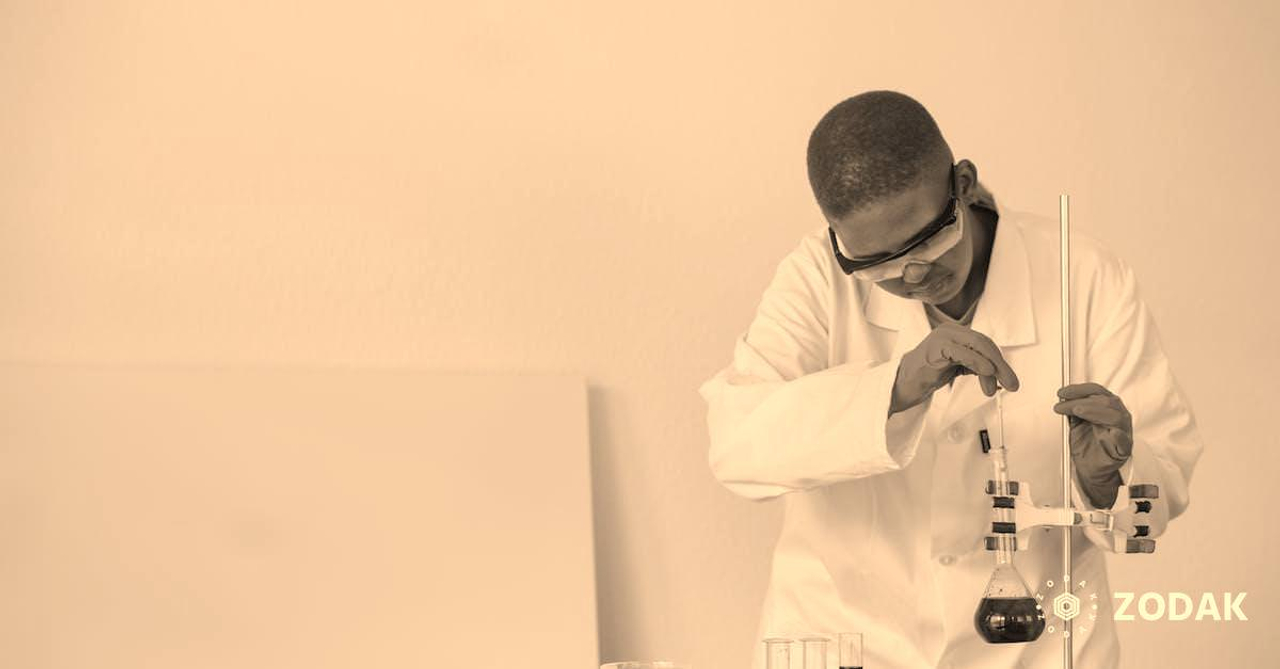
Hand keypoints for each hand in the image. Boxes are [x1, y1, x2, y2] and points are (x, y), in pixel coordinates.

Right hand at [891, 322, 1019, 413]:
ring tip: (996, 386)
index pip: (986, 344)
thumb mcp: (957, 367)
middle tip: (1012, 384)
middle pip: (985, 343)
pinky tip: (988, 372)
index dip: (1000, 362)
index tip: (1008, 380)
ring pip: (978, 346)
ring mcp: (943, 337)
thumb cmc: (926, 375)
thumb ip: (975, 366)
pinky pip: (963, 353)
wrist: (901, 384)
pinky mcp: (936, 348)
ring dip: (993, 368)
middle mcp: (950, 331)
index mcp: (955, 333)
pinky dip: (978, 362)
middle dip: (1001, 365)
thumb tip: (999, 374)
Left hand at [1054, 383, 1132, 507]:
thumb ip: (1072, 411)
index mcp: (1107, 407)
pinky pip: (1124, 440)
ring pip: (1115, 416)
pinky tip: (1113, 433)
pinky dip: (1119, 435)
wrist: (1090, 468)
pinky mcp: (1125, 448)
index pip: (1096, 391)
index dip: (1079, 389)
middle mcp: (1118, 416)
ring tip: (1078, 410)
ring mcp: (1123, 431)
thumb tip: (1063, 398)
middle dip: (1081, 400)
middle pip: (1104, 401)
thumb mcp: (1075, 423)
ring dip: (1094, 411)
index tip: (1062, 393)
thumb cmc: (1086, 446)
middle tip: (1063, 405)